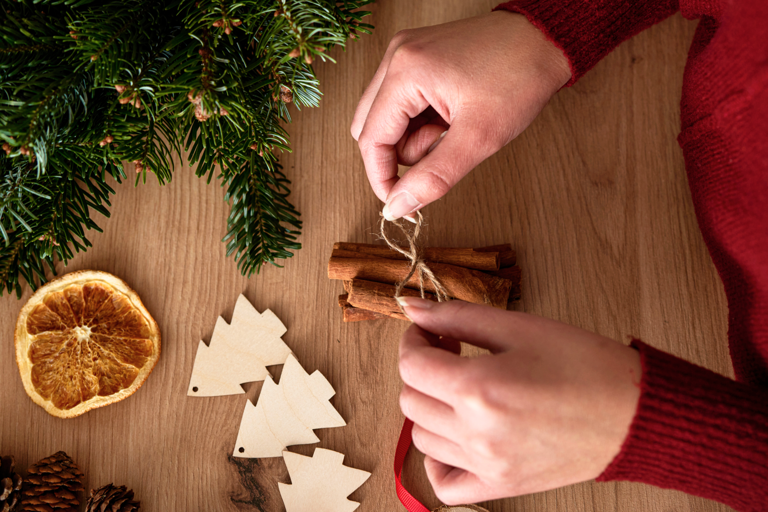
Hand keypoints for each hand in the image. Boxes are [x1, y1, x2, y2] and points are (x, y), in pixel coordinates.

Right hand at [351, 11, 570, 219]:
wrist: (545, 40)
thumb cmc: (519, 77)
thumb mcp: (478, 138)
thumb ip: (433, 177)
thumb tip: (399, 206)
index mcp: (405, 72)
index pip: (370, 139)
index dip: (382, 179)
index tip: (401, 203)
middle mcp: (396, 57)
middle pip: (370, 128)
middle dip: (402, 153)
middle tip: (442, 149)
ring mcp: (405, 54)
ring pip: (387, 118)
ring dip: (416, 136)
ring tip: (454, 127)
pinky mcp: (417, 56)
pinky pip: (402, 102)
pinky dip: (422, 120)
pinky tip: (452, 115)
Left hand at [396, 297, 640, 504]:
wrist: (635, 413)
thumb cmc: (587, 366)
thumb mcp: (520, 327)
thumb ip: (458, 316)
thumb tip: (413, 307)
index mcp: (479, 389)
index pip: (412, 365)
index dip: (413, 340)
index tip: (430, 331)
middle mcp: (477, 433)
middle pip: (411, 400)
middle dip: (421, 368)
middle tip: (449, 350)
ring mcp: (488, 465)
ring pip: (422, 437)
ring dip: (429, 406)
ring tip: (458, 387)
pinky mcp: (502, 485)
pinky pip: (445, 485)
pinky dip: (438, 462)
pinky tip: (454, 436)